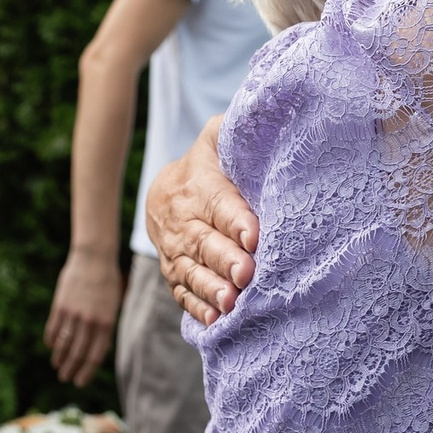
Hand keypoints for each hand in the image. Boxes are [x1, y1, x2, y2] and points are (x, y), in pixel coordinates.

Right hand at [46, 243, 125, 385]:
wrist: (93, 258)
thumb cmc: (107, 283)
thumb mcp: (112, 306)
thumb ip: (105, 327)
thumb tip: (97, 350)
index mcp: (106, 324)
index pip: (95, 356)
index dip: (87, 372)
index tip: (80, 382)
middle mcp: (90, 322)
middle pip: (78, 354)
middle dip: (71, 370)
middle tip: (65, 379)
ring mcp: (74, 314)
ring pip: (64, 344)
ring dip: (59, 358)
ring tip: (57, 366)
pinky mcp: (61, 306)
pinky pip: (53, 329)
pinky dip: (51, 341)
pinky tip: (51, 347)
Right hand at [148, 120, 257, 325]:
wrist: (167, 191)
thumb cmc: (211, 163)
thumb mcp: (219, 138)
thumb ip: (235, 129)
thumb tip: (265, 111)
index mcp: (199, 185)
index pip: (219, 202)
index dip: (236, 220)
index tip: (254, 236)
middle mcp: (183, 219)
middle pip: (203, 241)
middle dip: (225, 258)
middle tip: (247, 273)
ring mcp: (175, 250)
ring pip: (191, 269)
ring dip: (211, 287)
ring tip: (231, 301)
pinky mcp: (174, 273)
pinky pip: (183, 292)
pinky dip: (198, 307)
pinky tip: (215, 320)